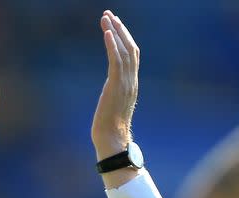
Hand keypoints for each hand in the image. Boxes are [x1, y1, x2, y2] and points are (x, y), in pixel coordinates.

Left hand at [91, 10, 139, 159]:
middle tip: (110, 15)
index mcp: (131, 85)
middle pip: (131, 49)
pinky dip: (112, 45)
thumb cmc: (109, 130)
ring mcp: (125, 84)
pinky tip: (107, 33)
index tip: (115, 26)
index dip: (125, 39)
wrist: (112, 141)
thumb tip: (109, 92)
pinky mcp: (116, 87)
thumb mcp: (112, 107)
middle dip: (120, 30)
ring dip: (115, 32)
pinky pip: (116, 61)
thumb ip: (114, 95)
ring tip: (106, 18)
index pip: (132, 56)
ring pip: (124, 51)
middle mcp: (131, 82)